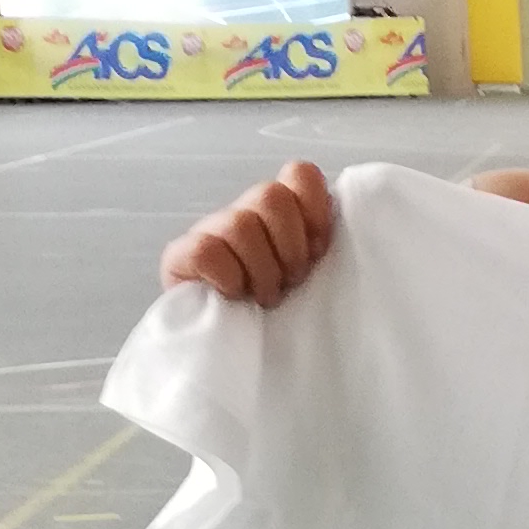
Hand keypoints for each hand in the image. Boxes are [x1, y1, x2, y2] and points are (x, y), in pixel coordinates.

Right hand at [162, 159, 332, 303]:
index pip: (299, 174)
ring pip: (239, 224)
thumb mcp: (316, 278)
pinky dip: (227, 276)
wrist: (235, 354)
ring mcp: (210, 232)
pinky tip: (233, 295)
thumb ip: (325, 243)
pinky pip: (205, 250)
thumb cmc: (283, 316)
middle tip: (291, 281)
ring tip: (265, 297)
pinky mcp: (181, 256)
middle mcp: (244, 214)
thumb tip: (348, 214)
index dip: (314, 207)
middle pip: (271, 196)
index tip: (318, 249)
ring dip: (261, 269)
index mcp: (279, 213)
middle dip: (290, 246)